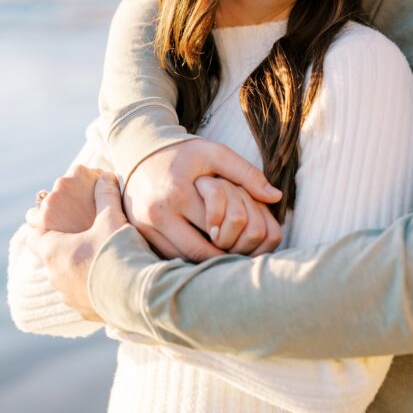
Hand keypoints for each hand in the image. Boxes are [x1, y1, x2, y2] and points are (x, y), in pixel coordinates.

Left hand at [26, 172, 126, 319]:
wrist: (138, 294)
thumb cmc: (119, 251)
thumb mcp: (113, 218)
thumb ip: (106, 195)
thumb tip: (105, 175)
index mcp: (55, 252)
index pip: (34, 238)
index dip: (41, 228)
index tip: (51, 223)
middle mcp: (56, 277)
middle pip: (52, 259)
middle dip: (65, 249)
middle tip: (82, 240)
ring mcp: (69, 298)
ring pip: (67, 281)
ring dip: (77, 272)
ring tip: (98, 263)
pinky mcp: (86, 314)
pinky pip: (83, 298)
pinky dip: (91, 290)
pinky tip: (109, 283)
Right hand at [124, 139, 281, 261]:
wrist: (140, 149)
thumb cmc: (183, 153)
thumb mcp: (215, 154)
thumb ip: (246, 174)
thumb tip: (275, 197)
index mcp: (179, 193)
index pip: (215, 229)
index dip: (236, 240)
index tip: (252, 246)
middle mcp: (157, 213)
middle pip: (196, 252)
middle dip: (220, 257)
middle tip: (240, 258)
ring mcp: (143, 226)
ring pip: (179, 259)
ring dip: (201, 262)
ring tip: (223, 256)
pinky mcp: (137, 232)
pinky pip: (165, 255)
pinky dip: (184, 257)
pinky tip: (201, 251)